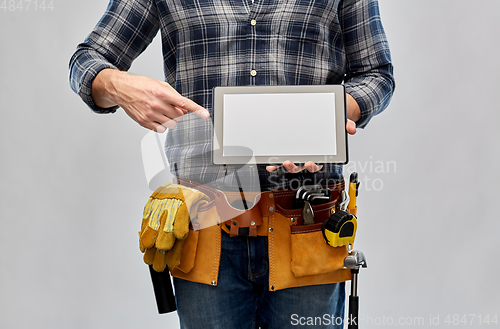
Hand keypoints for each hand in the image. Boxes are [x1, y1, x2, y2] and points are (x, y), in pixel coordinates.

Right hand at [91, 69, 209, 131]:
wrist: (122, 89)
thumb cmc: (142, 85)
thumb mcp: (160, 85)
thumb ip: (174, 97)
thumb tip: (185, 109)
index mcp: (162, 93)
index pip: (184, 103)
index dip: (197, 110)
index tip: (205, 115)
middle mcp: (157, 104)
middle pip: (179, 116)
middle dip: (178, 112)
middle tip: (170, 107)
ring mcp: (150, 114)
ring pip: (171, 124)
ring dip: (170, 119)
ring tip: (162, 111)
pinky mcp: (144, 122)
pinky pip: (161, 129)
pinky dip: (162, 125)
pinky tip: (156, 117)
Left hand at [266, 93, 359, 172]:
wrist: (324, 117)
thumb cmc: (331, 124)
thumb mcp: (340, 122)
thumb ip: (346, 124)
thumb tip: (351, 128)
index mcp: (322, 154)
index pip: (318, 163)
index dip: (313, 166)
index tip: (310, 163)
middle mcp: (309, 157)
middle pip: (301, 166)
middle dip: (295, 166)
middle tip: (290, 163)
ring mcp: (298, 156)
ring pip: (291, 165)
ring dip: (284, 165)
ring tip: (280, 162)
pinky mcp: (289, 152)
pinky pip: (281, 160)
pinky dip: (275, 163)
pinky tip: (270, 164)